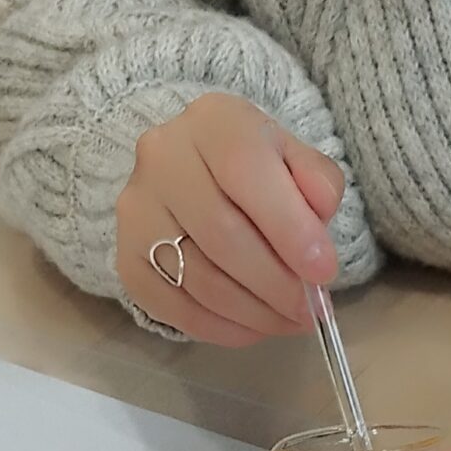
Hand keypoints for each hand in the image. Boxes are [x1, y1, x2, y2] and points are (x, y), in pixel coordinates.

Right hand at [116, 93, 343, 344]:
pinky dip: (223, 328)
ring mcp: (137, 211)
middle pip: (222, 234)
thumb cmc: (253, 169)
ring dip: (254, 313)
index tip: (324, 271)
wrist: (192, 175)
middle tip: (310, 309)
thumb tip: (320, 215)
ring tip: (289, 322)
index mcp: (212, 121)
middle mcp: (162, 159)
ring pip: (200, 279)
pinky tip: (254, 328)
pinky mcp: (127, 260)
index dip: (289, 229)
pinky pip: (175, 308)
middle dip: (276, 283)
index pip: (246, 172)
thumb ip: (316, 180)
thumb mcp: (292, 157)